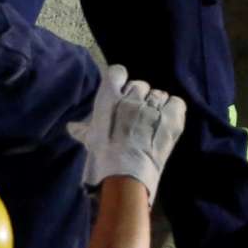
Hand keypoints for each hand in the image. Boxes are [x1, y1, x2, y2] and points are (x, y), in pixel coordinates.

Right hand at [66, 64, 187, 198]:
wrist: (125, 176)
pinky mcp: (171, 116)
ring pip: (158, 94)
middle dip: (139, 98)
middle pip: (140, 85)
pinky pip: (176, 102)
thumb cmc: (103, 158)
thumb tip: (71, 127)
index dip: (120, 82)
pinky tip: (166, 122)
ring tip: (152, 124)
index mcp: (109, 97)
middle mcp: (132, 96)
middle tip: (137, 118)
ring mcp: (153, 105)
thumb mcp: (91, 140)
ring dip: (156, 107)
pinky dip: (172, 110)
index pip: (117, 72)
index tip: (121, 94)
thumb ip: (84, 129)